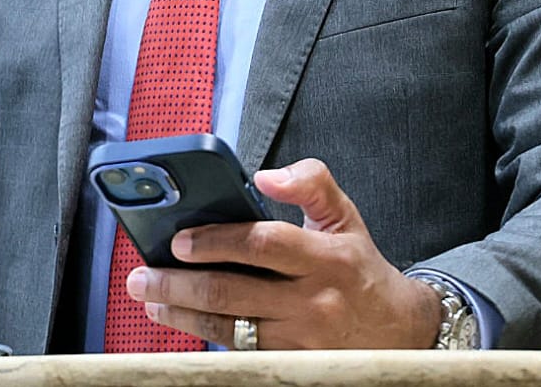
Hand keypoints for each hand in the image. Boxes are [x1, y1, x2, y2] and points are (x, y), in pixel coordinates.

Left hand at [124, 157, 443, 348]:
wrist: (398, 330)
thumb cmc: (358, 266)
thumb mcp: (343, 215)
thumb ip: (310, 182)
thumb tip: (266, 175)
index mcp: (326, 258)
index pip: (264, 244)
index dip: (218, 241)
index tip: (179, 240)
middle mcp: (313, 301)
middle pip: (234, 292)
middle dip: (179, 284)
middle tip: (142, 276)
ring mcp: (301, 339)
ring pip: (230, 327)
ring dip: (181, 314)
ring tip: (149, 299)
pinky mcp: (292, 364)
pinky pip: (239, 351)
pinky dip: (204, 335)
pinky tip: (178, 321)